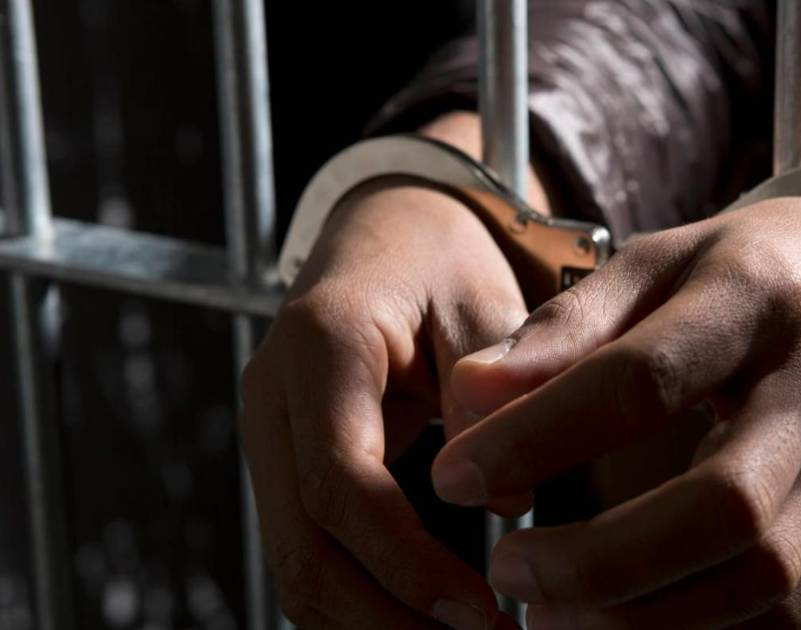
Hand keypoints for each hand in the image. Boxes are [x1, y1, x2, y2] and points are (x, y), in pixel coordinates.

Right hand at [239, 177, 528, 628]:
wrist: (388, 230)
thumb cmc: (439, 256)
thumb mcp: (482, 299)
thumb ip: (491, 392)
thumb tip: (506, 500)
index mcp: (321, 346)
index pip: (342, 483)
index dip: (407, 562)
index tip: (481, 611)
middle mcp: (275, 400)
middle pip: (302, 548)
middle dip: (385, 618)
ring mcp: (271, 437)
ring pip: (296, 565)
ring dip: (371, 621)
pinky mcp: (288, 465)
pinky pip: (310, 551)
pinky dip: (361, 598)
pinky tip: (424, 617)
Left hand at [431, 174, 800, 627]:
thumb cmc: (743, 273)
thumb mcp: (657, 262)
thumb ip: (564, 327)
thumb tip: (469, 399)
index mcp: (751, 300)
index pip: (644, 378)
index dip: (540, 434)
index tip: (454, 475)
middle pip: (726, 504)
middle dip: (603, 559)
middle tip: (509, 568)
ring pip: (762, 577)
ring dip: (645, 616)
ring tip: (549, 613)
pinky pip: (779, 609)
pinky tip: (619, 621)